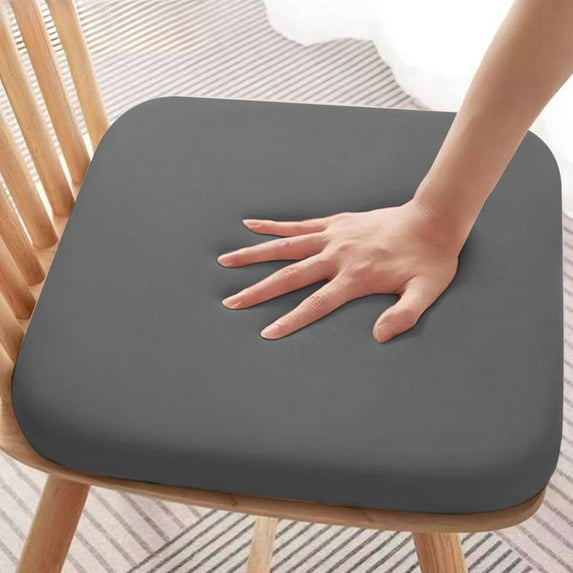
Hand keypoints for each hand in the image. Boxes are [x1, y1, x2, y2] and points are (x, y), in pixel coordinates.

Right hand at [217, 198, 460, 342]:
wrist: (433, 219)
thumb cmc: (430, 259)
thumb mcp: (425, 292)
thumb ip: (404, 315)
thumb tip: (379, 337)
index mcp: (355, 276)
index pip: (316, 304)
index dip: (290, 320)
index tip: (266, 332)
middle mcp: (337, 255)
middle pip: (289, 276)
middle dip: (258, 291)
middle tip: (231, 302)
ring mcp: (332, 236)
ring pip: (285, 247)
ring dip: (254, 254)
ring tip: (226, 260)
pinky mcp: (334, 223)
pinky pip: (298, 225)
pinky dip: (274, 226)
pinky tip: (251, 224)